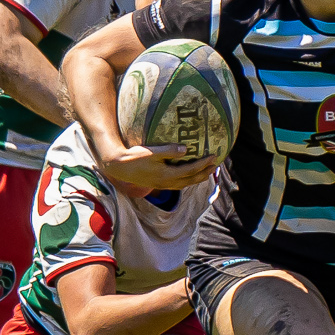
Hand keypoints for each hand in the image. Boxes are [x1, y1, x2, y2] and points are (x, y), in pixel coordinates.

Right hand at [99, 141, 213, 190]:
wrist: (119, 168)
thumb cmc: (134, 157)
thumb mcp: (152, 152)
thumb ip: (169, 151)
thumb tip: (186, 149)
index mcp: (167, 175)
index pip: (190, 170)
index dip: (203, 164)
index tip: (213, 156)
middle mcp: (167, 183)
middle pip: (191, 180)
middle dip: (205, 173)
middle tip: (216, 166)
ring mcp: (163, 185)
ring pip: (185, 184)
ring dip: (198, 178)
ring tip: (207, 171)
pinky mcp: (159, 184)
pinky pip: (179, 184)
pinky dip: (188, 180)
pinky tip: (189, 174)